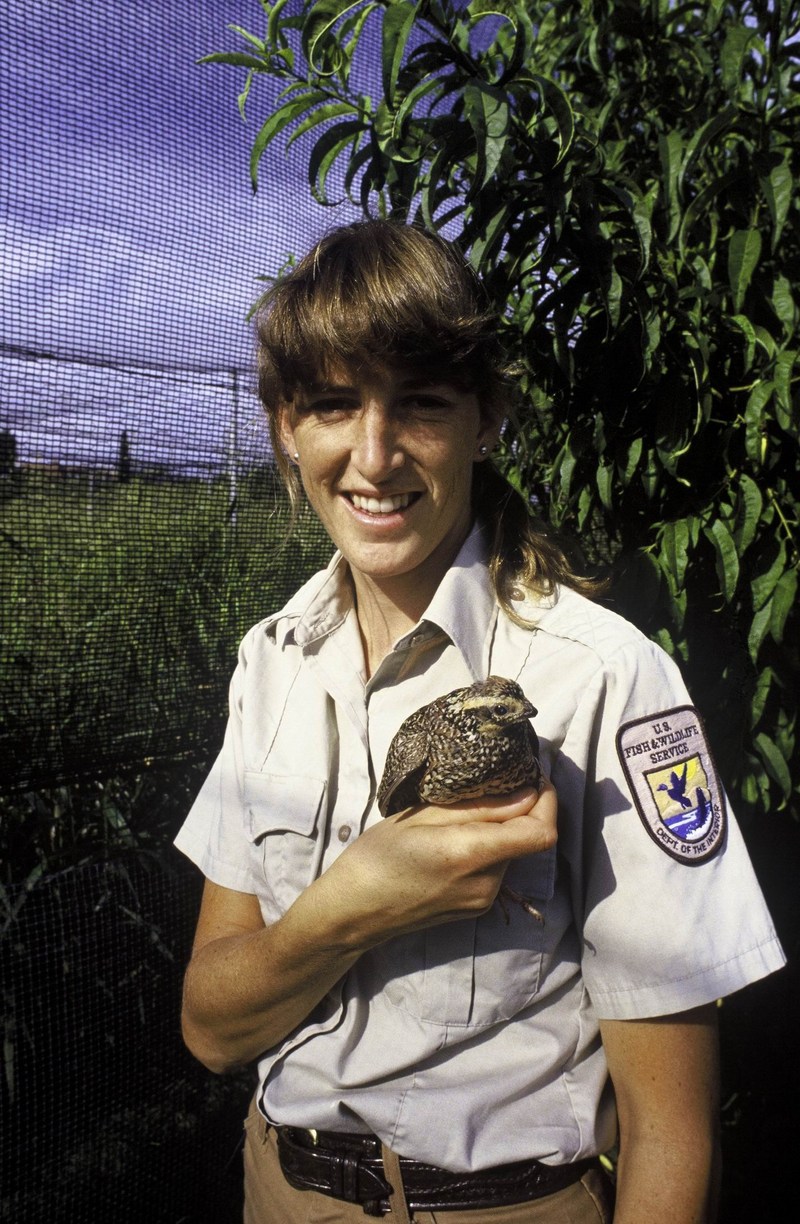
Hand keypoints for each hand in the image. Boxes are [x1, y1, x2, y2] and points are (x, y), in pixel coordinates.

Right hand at [314, 779, 557, 948]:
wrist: (353, 912)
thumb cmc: (376, 857)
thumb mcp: (421, 817)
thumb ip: (479, 807)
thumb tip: (526, 793)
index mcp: (472, 855)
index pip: (541, 832)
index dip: (547, 800)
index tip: (534, 775)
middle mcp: (486, 883)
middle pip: (525, 839)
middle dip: (516, 809)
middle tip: (488, 784)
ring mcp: (482, 901)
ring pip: (509, 852)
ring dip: (497, 829)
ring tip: (458, 814)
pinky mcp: (474, 909)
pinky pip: (494, 869)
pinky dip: (486, 847)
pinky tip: (453, 838)